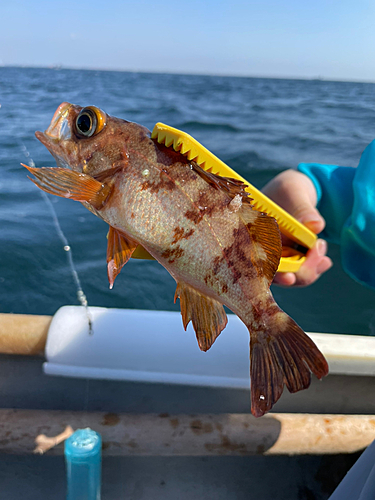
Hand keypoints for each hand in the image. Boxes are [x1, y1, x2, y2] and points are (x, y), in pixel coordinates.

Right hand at [262, 169, 332, 286]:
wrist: (297, 192)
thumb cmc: (288, 189)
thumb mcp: (294, 191)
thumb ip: (302, 208)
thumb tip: (316, 225)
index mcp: (251, 234)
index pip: (255, 261)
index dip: (270, 273)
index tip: (290, 278)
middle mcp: (259, 250)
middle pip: (272, 275)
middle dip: (296, 273)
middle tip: (320, 259)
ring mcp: (275, 257)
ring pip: (288, 276)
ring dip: (308, 270)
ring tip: (322, 247)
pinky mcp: (289, 260)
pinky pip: (299, 271)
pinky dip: (312, 268)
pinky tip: (324, 261)